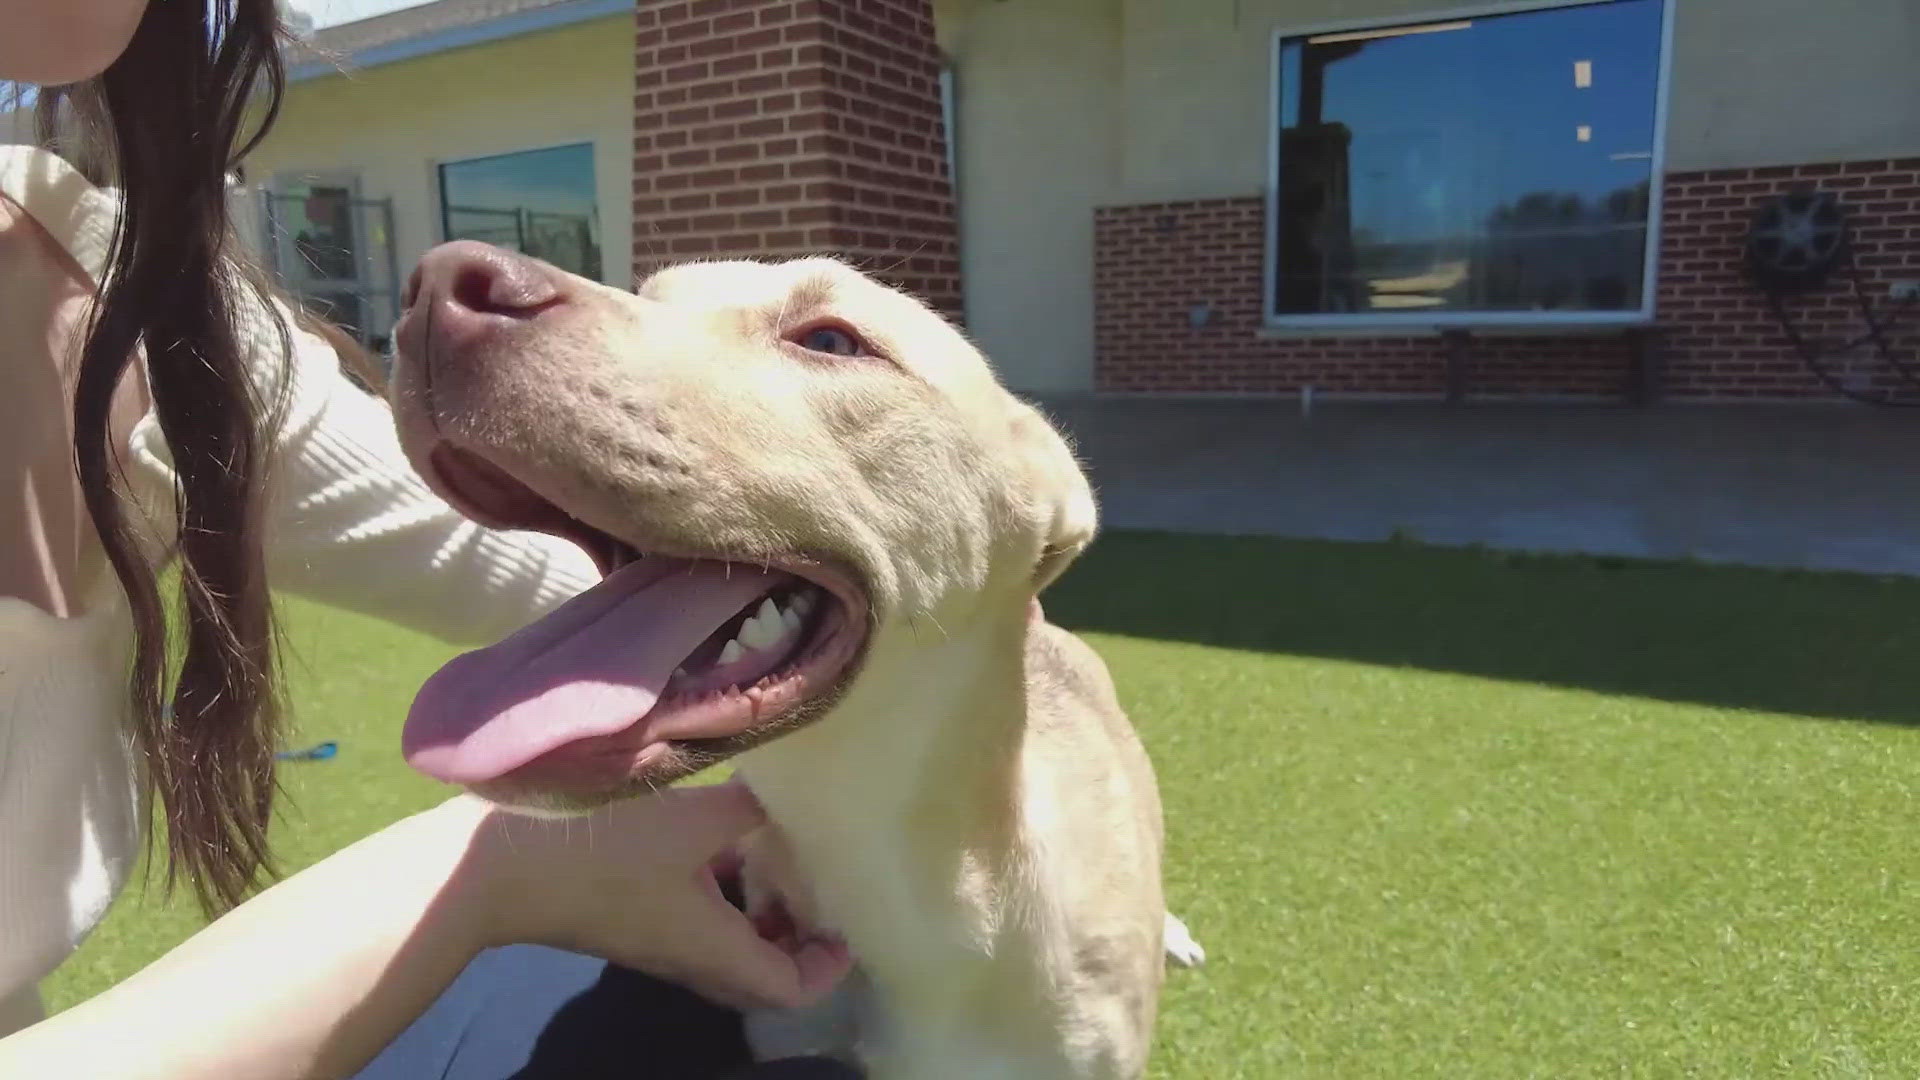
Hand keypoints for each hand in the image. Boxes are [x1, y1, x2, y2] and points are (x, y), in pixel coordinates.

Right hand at [454, 781, 851, 1010]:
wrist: (495, 866)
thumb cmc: (604, 849)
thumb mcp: (691, 819)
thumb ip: (748, 809)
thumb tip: (783, 797)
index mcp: (713, 951)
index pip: (789, 990)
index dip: (826, 969)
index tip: (844, 927)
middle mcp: (687, 958)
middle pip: (759, 975)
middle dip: (795, 943)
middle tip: (816, 892)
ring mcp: (652, 940)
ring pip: (725, 945)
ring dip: (756, 915)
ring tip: (775, 858)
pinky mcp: (625, 913)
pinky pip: (693, 919)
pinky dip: (720, 892)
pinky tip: (719, 837)